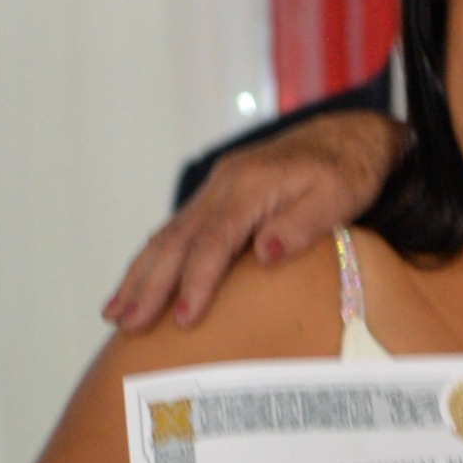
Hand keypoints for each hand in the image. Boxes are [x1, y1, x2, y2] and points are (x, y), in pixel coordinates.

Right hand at [102, 115, 407, 332]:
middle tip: (128, 325)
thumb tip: (265, 253)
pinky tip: (134, 286)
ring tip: (114, 313)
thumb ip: (302, 225)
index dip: (196, 282)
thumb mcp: (338, 197)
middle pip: (177, 240)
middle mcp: (223, 186)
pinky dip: (152, 262)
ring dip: (139, 276)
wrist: (346, 137)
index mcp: (250, 185)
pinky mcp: (215, 200)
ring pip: (167, 236)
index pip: (214, 240)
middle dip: (149, 285)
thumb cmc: (348, 172)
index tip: (184, 320)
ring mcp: (215, 191)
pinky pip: (176, 233)